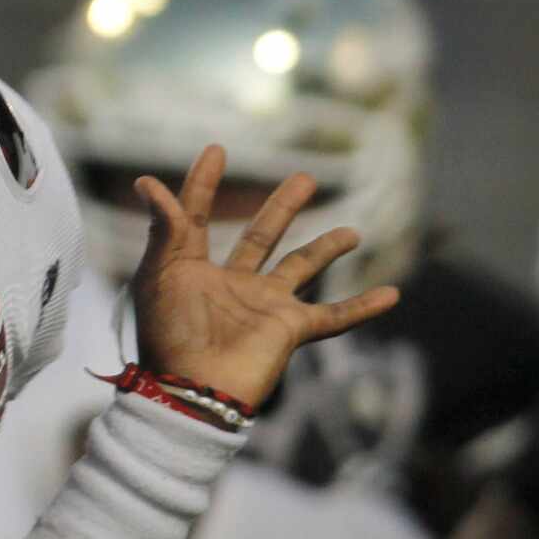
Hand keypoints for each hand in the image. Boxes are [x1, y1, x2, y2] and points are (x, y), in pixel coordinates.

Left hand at [131, 144, 398, 409]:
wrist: (189, 388)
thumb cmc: (167, 332)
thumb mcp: (159, 273)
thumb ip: (163, 227)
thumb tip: (147, 181)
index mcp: (192, 267)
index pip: (198, 216)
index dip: (203, 183)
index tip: (216, 150)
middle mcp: (232, 283)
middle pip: (261, 235)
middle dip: (282, 206)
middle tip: (304, 177)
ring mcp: (263, 305)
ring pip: (302, 268)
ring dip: (326, 248)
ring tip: (352, 231)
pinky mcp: (289, 329)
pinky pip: (334, 317)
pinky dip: (363, 307)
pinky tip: (392, 294)